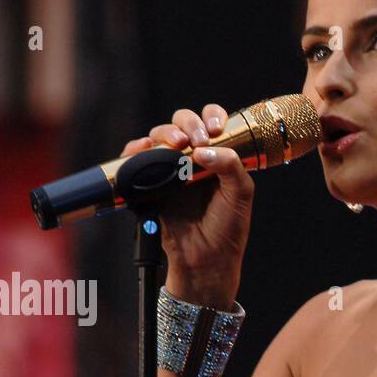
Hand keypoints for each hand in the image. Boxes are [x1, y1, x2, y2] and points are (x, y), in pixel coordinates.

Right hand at [120, 103, 253, 287]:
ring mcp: (171, 168)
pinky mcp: (151, 182)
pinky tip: (143, 149)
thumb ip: (231, 165)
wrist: (205, 259)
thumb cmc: (227, 228)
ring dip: (165, 133)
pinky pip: (137, 158)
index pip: (212, 121)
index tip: (215, 129)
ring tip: (176, 146)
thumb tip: (204, 149)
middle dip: (187, 124)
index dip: (211, 117)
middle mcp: (194, 158)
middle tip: (195, 141)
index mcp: (218, 156)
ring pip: (160, 135)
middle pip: (183, 122)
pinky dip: (135, 149)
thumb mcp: (240, 194)